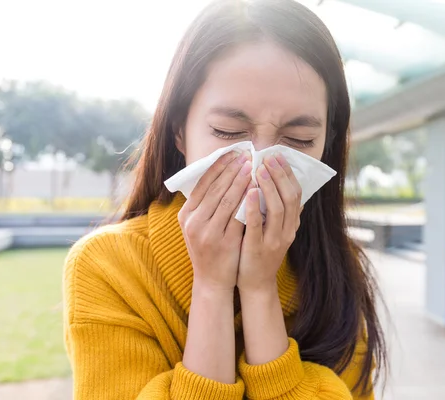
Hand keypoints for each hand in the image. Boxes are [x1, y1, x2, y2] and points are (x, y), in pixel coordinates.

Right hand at [178, 150, 251, 291]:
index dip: (219, 167)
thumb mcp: (197, 225)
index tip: (233, 154)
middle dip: (232, 170)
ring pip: (227, 201)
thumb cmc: (208, 248)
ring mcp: (209, 233)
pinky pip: (238, 217)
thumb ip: (204, 204)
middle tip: (247, 156)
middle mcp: (194, 223)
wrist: (211, 280)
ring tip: (253, 167)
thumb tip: (219, 173)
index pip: (203, 184)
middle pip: (216, 189)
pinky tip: (257, 191)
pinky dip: (247, 202)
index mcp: (186, 215)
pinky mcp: (225, 242)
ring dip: (241, 181)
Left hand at [237, 152, 301, 293]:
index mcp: (291, 224)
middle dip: (279, 175)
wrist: (256, 283)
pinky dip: (253, 207)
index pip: (295, 194)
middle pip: (289, 198)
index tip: (277, 156)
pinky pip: (256, 225)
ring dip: (269, 187)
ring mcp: (273, 241)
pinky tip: (248, 192)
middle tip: (268, 157)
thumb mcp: (277, 231)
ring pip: (277, 209)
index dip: (287, 174)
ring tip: (258, 169)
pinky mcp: (257, 248)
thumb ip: (282, 212)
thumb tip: (288, 187)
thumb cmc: (262, 252)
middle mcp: (287, 231)